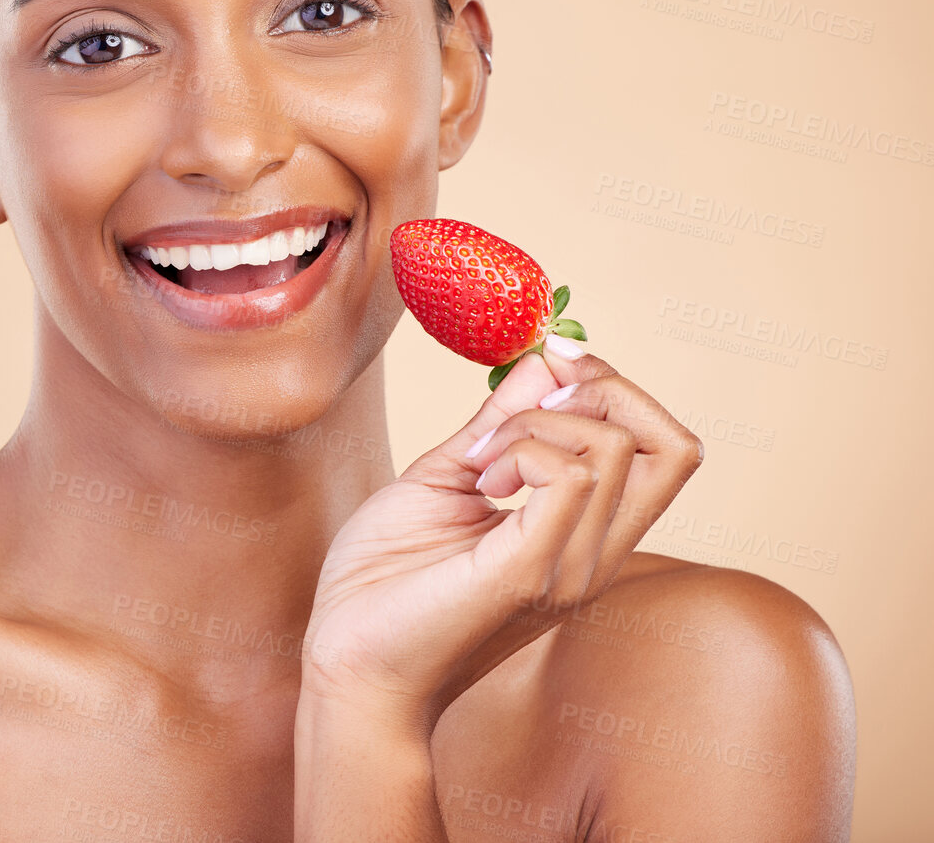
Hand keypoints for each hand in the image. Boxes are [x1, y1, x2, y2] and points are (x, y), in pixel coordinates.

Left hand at [301, 341, 703, 732]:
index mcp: (587, 534)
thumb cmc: (388, 578)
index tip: (547, 368)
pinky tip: (479, 478)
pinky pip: (567, 477)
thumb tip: (548, 359)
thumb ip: (503, 422)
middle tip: (521, 408)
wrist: (346, 662)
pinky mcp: (528, 573)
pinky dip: (519, 448)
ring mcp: (569, 568)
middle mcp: (596, 556)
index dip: (616, 386)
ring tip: (481, 463)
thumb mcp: (451, 474)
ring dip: (534, 422)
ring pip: (613, 448)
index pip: (670, 447)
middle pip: (676, 444)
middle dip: (603, 388)